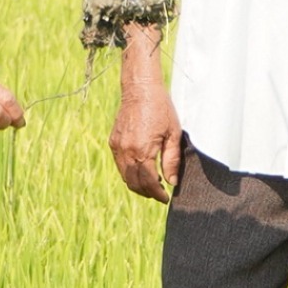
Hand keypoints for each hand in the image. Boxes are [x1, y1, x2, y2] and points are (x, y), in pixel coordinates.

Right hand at [110, 66, 184, 201]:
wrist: (140, 90)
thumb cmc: (160, 109)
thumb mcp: (173, 134)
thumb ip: (172, 160)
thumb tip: (172, 182)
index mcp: (143, 150)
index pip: (149, 182)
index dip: (157, 193)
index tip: (165, 198)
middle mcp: (127, 151)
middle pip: (134, 183)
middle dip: (147, 192)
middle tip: (159, 194)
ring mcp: (118, 147)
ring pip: (125, 176)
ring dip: (137, 185)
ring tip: (152, 184)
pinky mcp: (114, 142)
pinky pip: (120, 165)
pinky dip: (129, 173)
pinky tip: (141, 170)